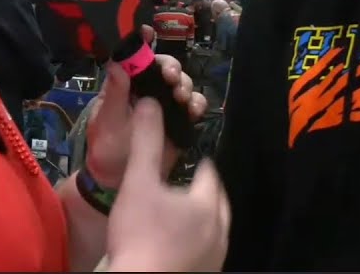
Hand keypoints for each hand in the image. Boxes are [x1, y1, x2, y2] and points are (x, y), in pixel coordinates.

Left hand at [84, 26, 207, 187]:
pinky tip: (193, 110)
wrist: (118, 181)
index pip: (135, 56)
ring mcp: (164, 104)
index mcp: (126, 84)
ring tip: (181, 96)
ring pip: (181, 83)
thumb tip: (117, 63)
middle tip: (171, 78)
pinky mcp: (178, 121)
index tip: (149, 32)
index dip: (142, 41)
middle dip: (171, 67)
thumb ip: (115, 93)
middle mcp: (146, 89)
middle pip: (165, 66)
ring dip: (185, 84)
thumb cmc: (107, 148)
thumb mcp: (108, 120)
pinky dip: (197, 103)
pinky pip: (193, 105)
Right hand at [105, 99, 229, 271]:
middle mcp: (220, 230)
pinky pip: (207, 250)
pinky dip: (197, 241)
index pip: (210, 172)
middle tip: (183, 185)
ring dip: (201, 218)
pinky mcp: (207, 273)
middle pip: (217, 201)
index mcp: (207, 203)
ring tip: (180, 213)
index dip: (198, 162)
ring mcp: (216, 256)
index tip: (188, 158)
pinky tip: (178, 242)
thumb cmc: (139, 234)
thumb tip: (150, 103)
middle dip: (203, 190)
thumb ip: (146, 142)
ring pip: (215, 228)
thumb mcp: (138, 183)